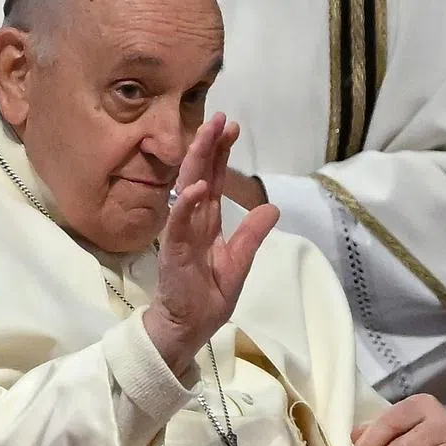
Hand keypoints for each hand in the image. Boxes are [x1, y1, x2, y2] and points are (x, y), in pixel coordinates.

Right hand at [143, 113, 279, 376]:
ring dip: (197, 163)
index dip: (221, 154)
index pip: (213, 180)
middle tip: (220, 117)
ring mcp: (181, 235)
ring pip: (188, 190)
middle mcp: (192, 223)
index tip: (232, 127)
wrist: (187, 329)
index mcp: (207, 223)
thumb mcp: (238, 264)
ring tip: (207, 135)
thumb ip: (251, 235)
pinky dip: (186, 205)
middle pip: (200, 176)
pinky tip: (196, 187)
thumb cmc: (207, 298)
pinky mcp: (173, 253)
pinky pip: (178, 225)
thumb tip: (272, 207)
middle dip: (209, 146)